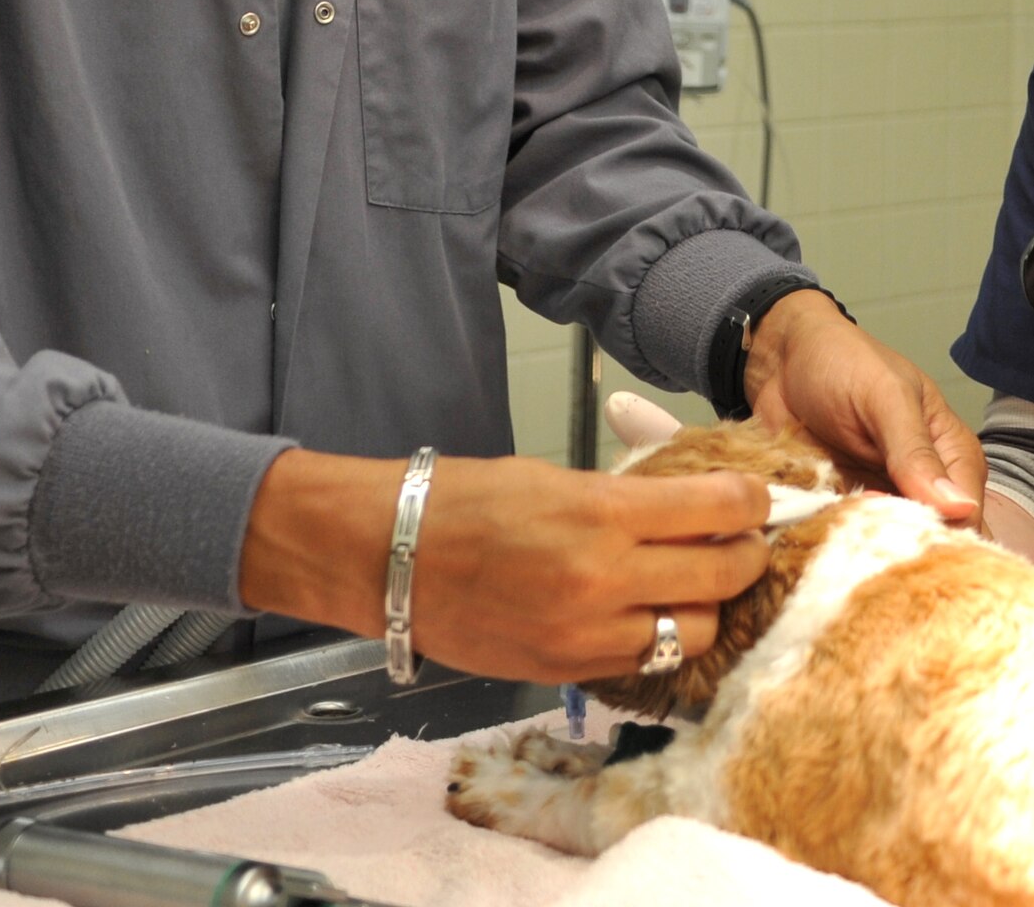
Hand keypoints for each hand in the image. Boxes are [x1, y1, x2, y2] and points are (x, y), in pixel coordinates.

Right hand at [239, 448, 770, 684]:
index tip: (757, 496)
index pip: (712, 510)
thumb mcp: (549, 477)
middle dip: (745, 554)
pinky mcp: (570, 672)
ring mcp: (589, 634)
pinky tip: (651, 614)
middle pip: (719, 576)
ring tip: (699, 583)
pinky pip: (644, 661)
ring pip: (693, 631)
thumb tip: (677, 505)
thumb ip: (617, 497)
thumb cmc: (464, 498)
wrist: (391, 556)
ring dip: (706, 605)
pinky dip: (658, 637)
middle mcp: (604, 579)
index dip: (748, 501)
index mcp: (600, 514)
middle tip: (746, 540)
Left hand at [744, 290, 985, 522]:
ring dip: (863, 538)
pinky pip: (843, 531)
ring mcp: (877, 492)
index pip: (966, 511)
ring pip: (884, 540)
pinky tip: (817, 522)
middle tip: (866, 524)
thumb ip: (915, 450)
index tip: (911, 531)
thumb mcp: (884, 396)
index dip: (947, 530)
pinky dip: (832, 532)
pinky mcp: (840, 499)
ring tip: (838, 518)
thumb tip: (958, 507)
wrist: (780, 354)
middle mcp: (919, 480)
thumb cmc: (842, 360)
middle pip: (928, 535)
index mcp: (949, 451)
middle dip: (901, 540)